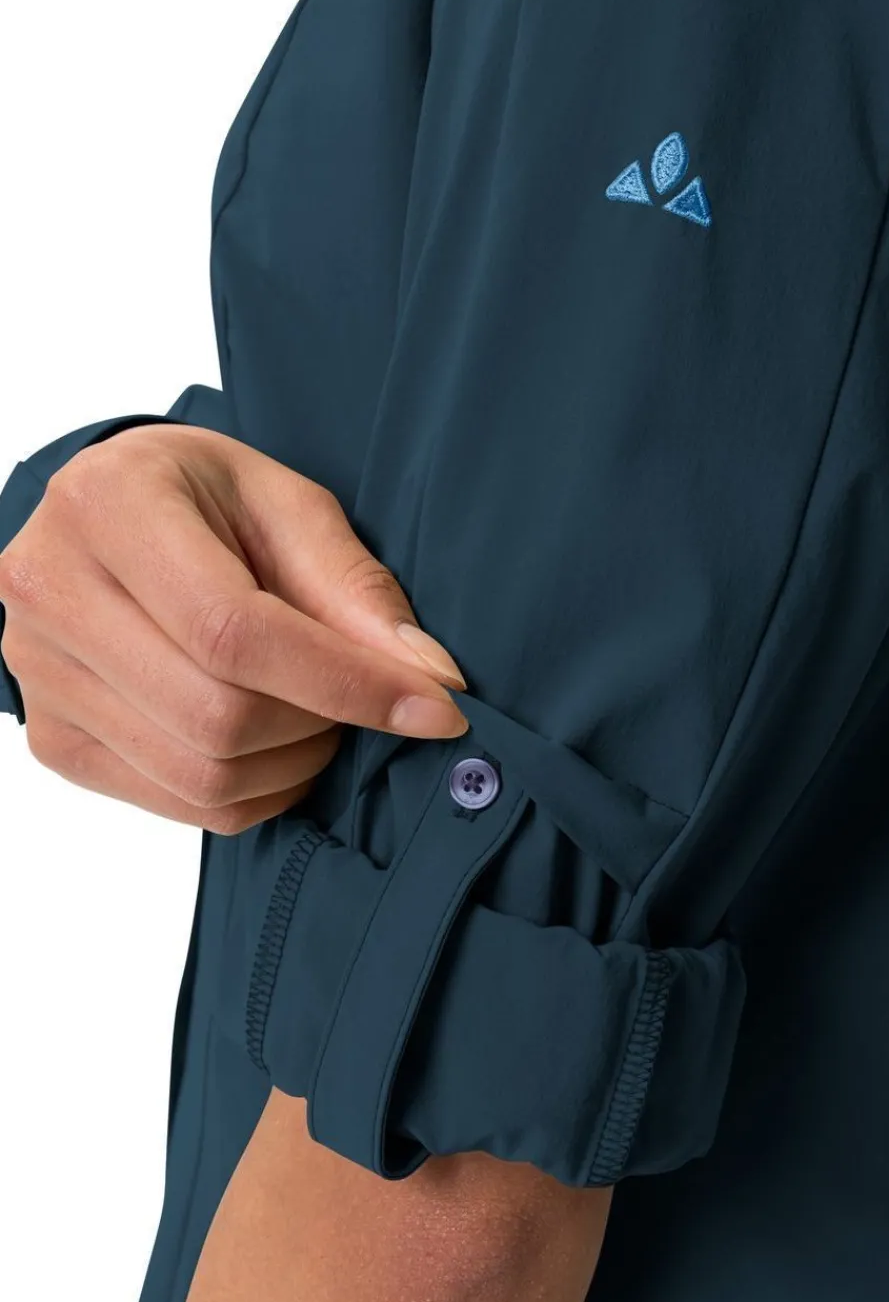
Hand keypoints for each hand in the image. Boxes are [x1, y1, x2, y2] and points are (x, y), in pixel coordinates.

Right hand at [0, 423, 467, 833]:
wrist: (105, 517)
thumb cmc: (201, 498)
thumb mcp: (285, 503)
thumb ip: (353, 588)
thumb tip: (430, 678)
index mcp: (108, 507)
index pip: (235, 632)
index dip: (347, 682)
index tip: (435, 706)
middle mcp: (52, 592)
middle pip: (218, 716)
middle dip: (323, 723)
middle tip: (366, 696)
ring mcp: (41, 676)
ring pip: (201, 773)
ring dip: (294, 763)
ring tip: (319, 711)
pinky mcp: (55, 738)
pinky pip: (179, 803)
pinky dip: (256, 790)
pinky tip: (276, 742)